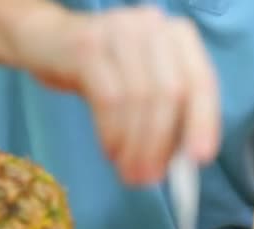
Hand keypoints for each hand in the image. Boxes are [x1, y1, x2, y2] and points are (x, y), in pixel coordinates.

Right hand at [15, 5, 219, 183]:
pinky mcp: (87, 45)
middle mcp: (154, 26)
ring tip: (130, 171)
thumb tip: (187, 162)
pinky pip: (108, 99)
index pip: (202, 82)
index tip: (199, 158)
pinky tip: (111, 151)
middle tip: (150, 177)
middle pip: (170, 93)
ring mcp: (120, 30)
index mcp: (180, 36)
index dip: (204, 122)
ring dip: (136, 145)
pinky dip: (113, 133)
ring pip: (139, 99)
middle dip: (162, 143)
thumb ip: (173, 116)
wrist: (48, 43)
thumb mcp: (146, 86)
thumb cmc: (109, 72)